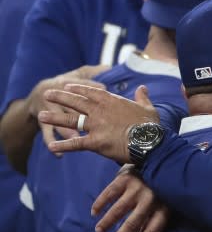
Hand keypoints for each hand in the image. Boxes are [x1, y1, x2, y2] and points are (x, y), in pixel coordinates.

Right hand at [27, 64, 108, 149]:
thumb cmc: (66, 84)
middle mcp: (59, 96)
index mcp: (69, 82)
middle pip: (72, 102)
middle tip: (94, 116)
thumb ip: (92, 72)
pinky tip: (59, 154)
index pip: (84, 85)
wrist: (39, 93)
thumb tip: (108, 66)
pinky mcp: (44, 123)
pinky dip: (54, 144)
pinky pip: (48, 134)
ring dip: (68, 129)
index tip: (106, 91)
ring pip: (62, 120)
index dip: (94, 87)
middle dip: (80, 108)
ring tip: (75, 137)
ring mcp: (51, 110)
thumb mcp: (77, 74)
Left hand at [38, 84, 158, 162]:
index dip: (78, 89)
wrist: (149, 141)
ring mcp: (96, 126)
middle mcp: (100, 111)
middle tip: (47, 94)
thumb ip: (142, 97)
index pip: (91, 92)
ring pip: (71, 120)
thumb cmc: (150, 125)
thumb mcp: (148, 107)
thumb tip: (142, 88)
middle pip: (76, 102)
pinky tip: (52, 146)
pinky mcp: (95, 142)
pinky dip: (63, 144)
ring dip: (55, 118)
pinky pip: (76, 143)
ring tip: (41, 116)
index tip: (67, 86)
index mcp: (111, 101)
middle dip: (60, 97)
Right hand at [93, 165, 170, 231]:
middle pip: (134, 223)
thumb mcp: (164, 200)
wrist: (156, 155)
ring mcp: (138, 187)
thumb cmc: (160, 184)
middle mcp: (151, 198)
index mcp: (165, 206)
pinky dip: (100, 204)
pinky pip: (109, 193)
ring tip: (99, 231)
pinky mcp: (126, 177)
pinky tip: (94, 212)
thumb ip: (154, 217)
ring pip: (119, 210)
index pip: (154, 229)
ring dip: (107, 222)